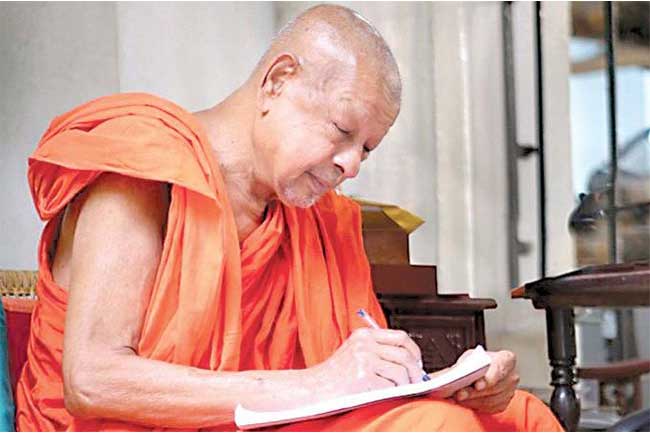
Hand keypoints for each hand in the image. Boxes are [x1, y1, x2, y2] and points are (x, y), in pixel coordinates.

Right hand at [308, 328, 424, 397]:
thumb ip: (378, 351)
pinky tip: (387, 394)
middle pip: (404, 354)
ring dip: (406, 384)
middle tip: (416, 380)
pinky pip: (390, 385)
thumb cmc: (333, 375)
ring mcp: (364, 359)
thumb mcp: (355, 352)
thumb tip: (409, 361)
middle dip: (415, 370)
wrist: (313, 388)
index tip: (417, 362)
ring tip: (402, 389)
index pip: (401, 337)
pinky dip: (393, 392)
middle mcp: (365, 344)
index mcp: (364, 335)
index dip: (414, 351)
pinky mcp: (363, 377)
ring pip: (401, 370)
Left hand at [452, 349, 518, 413]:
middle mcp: (511, 376)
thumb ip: (463, 365)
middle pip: (494, 387)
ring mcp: (509, 391)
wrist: (482, 369)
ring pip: (490, 400)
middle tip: (460, 394)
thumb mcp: (469, 357)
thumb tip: (451, 375)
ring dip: (472, 400)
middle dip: (474, 392)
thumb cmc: (478, 361)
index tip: (478, 385)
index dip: (490, 378)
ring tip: (458, 397)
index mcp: (506, 359)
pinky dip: (475, 405)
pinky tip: (465, 401)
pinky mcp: (503, 404)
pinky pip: (489, 408)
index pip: (501, 368)